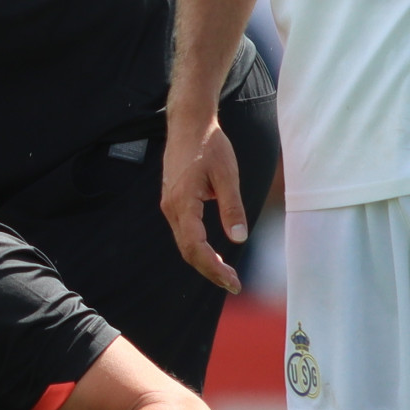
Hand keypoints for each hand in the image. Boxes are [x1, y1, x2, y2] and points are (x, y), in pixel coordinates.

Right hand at [158, 111, 246, 294]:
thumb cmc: (209, 145)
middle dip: (210, 271)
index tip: (234, 281)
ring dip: (204, 261)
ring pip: (184, 243)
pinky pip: (184, 232)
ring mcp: (170, 205)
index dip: (214, 268)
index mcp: (183, 203)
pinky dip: (198, 248)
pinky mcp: (174, 201)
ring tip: (226, 274)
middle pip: (187, 250)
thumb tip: (238, 239)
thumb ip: (232, 208)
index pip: (195, 246)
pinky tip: (213, 254)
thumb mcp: (227, 175)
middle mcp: (171, 207)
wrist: (188, 124)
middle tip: (234, 284)